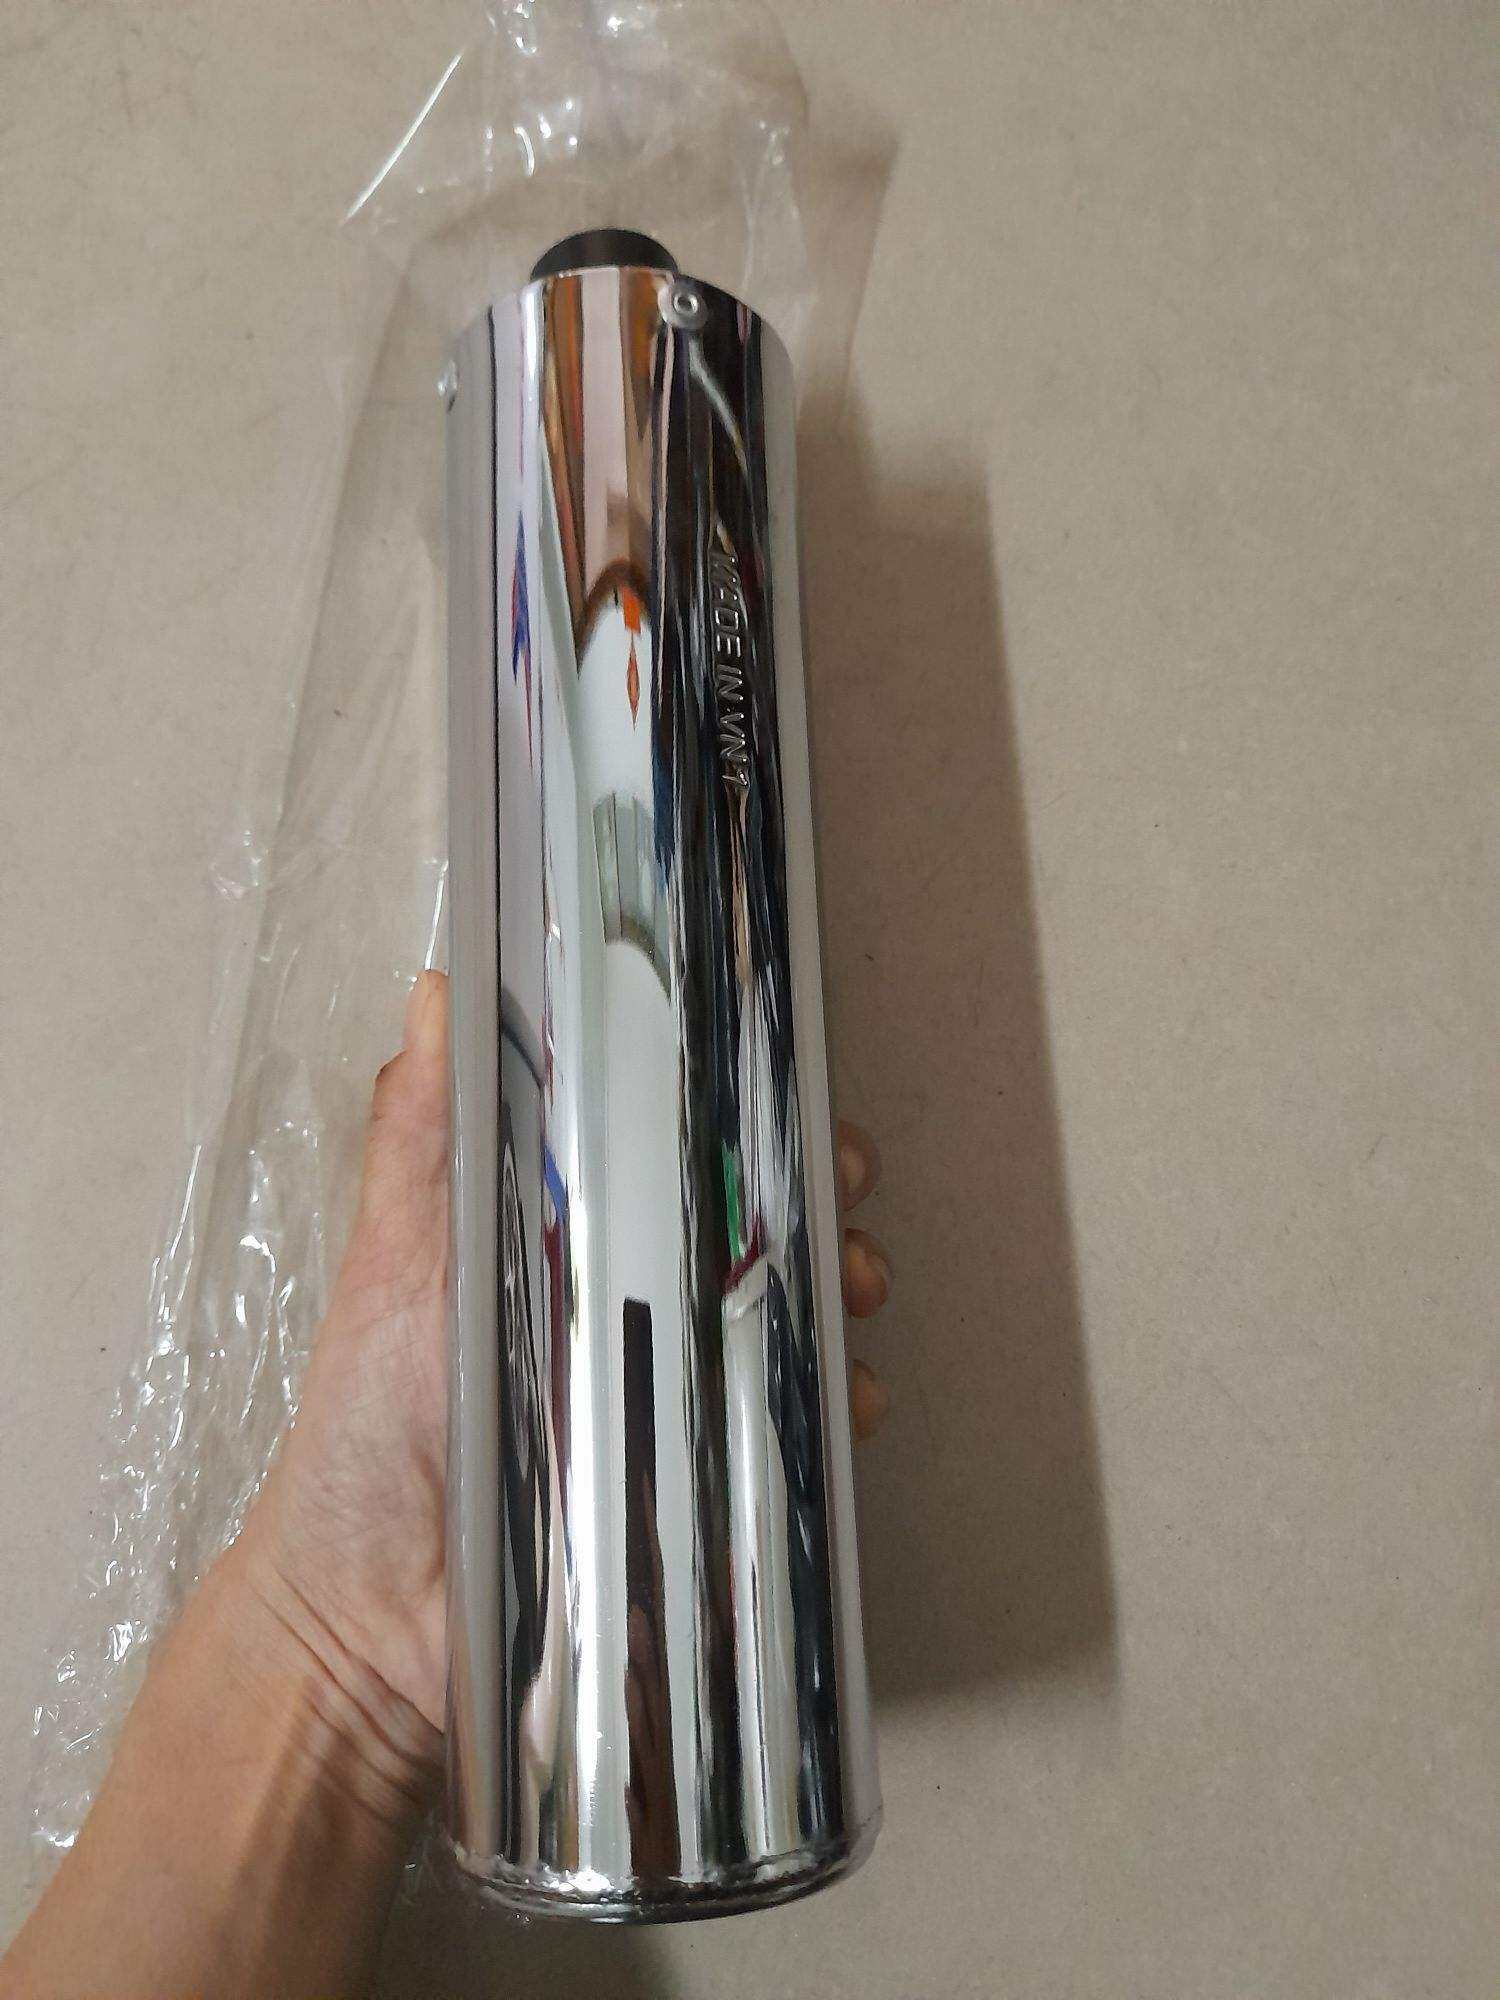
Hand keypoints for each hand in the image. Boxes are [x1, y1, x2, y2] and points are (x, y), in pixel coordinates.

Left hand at [239, 970, 892, 1755]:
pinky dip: (834, 1408)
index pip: (676, 1155)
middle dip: (819, 1199)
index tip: (787, 1089)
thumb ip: (420, 1142)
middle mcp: (632, 1310)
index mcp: (569, 1241)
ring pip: (790, 1321)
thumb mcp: (395, 1271)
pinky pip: (791, 1434)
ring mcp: (673, 1399)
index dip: (743, 1116)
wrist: (368, 1630)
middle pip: (756, 1231)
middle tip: (839, 1194)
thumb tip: (437, 993)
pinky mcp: (703, 1488)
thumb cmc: (367, 1440)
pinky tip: (841, 1397)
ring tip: (847, 1291)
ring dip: (841, 1292)